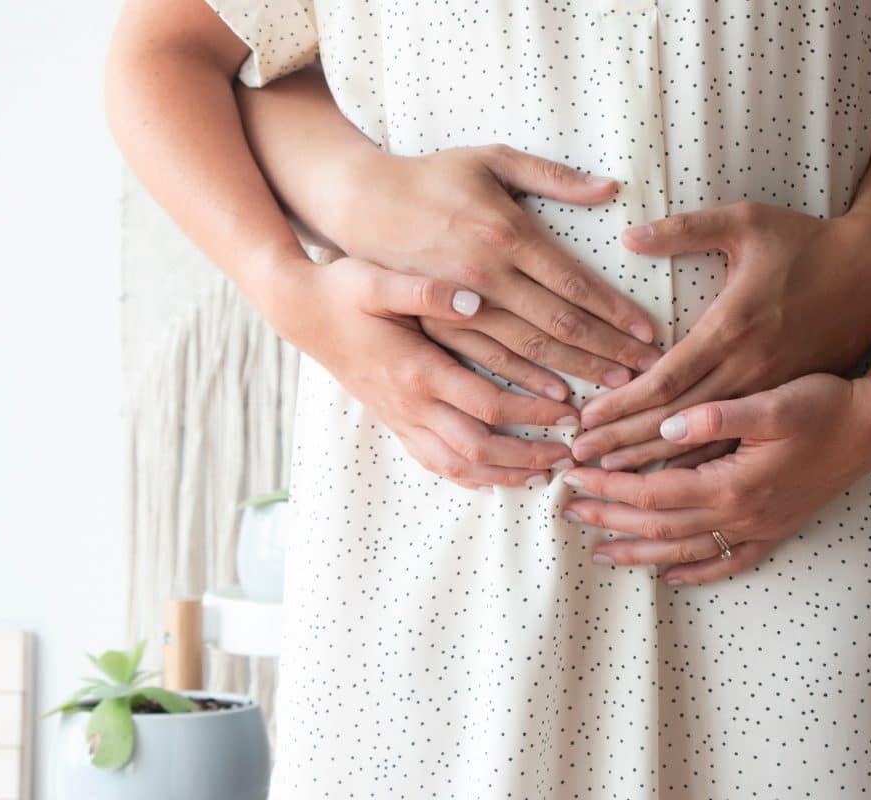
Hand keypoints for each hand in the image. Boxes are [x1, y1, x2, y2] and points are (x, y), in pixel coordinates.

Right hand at [262, 256, 579, 490]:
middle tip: (568, 455)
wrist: (300, 313)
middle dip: (527, 457)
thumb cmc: (342, 290)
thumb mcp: (378, 280)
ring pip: (456, 466)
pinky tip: (492, 479)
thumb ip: (426, 291)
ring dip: (502, 476)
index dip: (533, 413)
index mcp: (416, 370)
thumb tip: (475, 299)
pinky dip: (467, 477)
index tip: (570, 411)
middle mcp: (410, 404)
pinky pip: (433, 463)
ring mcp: (399, 418)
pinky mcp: (392, 422)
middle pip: (478, 449)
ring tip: (541, 476)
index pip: (487, 404)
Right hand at [319, 144, 662, 389]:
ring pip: (528, 352)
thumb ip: (552, 176)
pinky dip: (524, 385)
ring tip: (615, 389)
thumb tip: (609, 188)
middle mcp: (486, 276)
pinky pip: (488, 364)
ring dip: (576, 372)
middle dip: (608, 351)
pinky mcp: (439, 324)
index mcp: (506, 234)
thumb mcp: (491, 158)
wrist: (361, 204)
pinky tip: (556, 400)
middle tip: (648, 371)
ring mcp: (460, 307)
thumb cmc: (432, 177)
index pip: (573, 284)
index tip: (649, 332)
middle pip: (559, 326)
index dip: (615, 311)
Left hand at [559, 373, 870, 584]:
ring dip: (640, 551)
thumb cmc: (823, 406)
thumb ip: (716, 416)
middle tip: (567, 511)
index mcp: (730, 483)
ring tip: (601, 552)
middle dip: (610, 518)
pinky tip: (673, 577)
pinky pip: (730, 561)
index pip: (651, 491)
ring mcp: (758, 527)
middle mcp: (740, 515)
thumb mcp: (771, 401)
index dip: (608, 486)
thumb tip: (667, 425)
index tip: (573, 476)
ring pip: (686, 551)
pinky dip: (698, 572)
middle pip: (659, 526)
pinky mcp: (776, 529)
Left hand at [571, 201, 870, 468]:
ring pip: (703, 444)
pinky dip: (700, 466)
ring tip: (608, 478)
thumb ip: (686, 229)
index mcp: (731, 329)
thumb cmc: (807, 243)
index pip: (664, 380)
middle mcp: (748, 370)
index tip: (583, 421)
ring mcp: (769, 393)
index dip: (620, 404)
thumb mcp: (747, 221)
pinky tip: (670, 485)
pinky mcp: (785, 403)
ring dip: (653, 463)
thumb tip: (629, 235)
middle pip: (673, 421)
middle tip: (577, 459)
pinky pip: (736, 447)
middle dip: (622, 442)